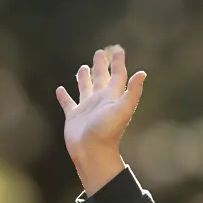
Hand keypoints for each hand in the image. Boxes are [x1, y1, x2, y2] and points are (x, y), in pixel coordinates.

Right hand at [55, 46, 146, 195]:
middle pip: (101, 79)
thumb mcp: (122, 109)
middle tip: (100, 52)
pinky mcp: (73, 117)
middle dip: (102, 66)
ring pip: (85, 89)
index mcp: (112, 97)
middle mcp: (100, 101)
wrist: (92, 153)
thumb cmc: (108, 132)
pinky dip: (64, 96)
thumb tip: (142, 73)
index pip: (117, 76)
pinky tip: (60, 89)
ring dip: (84, 78)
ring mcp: (86, 109)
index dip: (118, 62)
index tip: (118, 49)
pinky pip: (68, 103)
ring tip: (84, 68)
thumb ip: (133, 92)